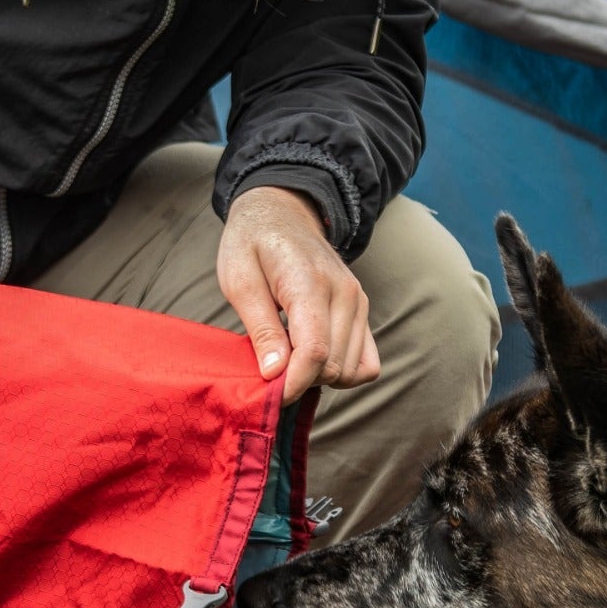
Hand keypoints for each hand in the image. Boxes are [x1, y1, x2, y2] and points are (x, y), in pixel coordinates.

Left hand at [217, 186, 380, 404]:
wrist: (282, 211)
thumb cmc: (251, 244)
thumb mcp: (239, 280)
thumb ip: (260, 328)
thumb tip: (274, 374)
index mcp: (309, 283)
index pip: (314, 351)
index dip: (292, 384)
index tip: (269, 396)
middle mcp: (344, 293)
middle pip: (334, 365)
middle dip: (302, 380)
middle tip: (272, 369)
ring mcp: (359, 301)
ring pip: (353, 368)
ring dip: (321, 377)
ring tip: (291, 359)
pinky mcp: (363, 309)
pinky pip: (367, 361)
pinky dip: (343, 371)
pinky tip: (315, 360)